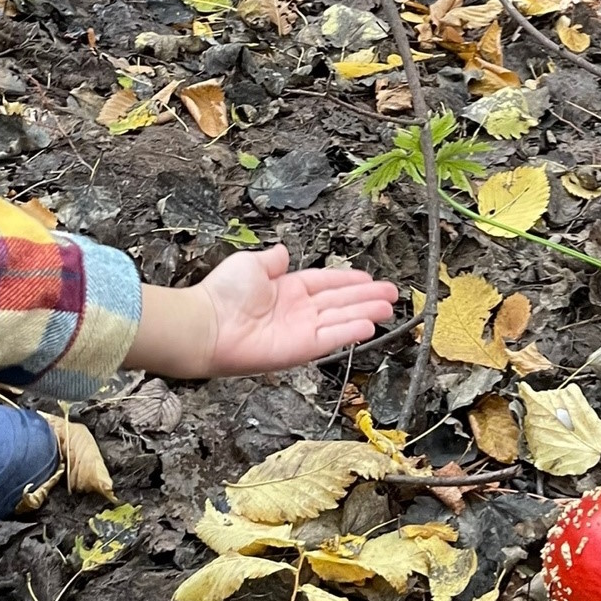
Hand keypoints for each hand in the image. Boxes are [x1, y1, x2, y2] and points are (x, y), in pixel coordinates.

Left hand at [126, 245, 399, 379]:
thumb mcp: (251, 264)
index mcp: (288, 289)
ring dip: (366, 312)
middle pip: (340, 301)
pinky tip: (370, 324)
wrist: (207, 324)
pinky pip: (330, 338)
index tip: (369, 278)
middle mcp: (298, 310)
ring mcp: (300, 330)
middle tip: (393, 293)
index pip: (326, 283)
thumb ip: (273, 260)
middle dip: (367, 296)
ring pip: (341, 319)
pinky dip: (350, 332)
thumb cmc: (223, 294)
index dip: (348, 280)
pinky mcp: (300, 349)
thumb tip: (284, 251)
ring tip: (389, 307)